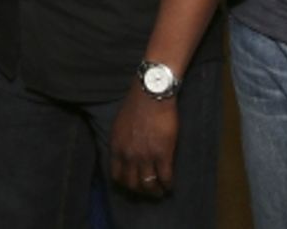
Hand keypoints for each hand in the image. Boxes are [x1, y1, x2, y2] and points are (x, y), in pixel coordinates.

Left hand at [109, 81, 177, 196]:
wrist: (151, 94)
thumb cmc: (136, 105)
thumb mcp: (119, 125)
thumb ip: (121, 142)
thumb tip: (124, 153)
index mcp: (117, 148)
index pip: (117, 175)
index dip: (125, 183)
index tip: (131, 185)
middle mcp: (129, 155)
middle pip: (132, 183)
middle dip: (140, 191)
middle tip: (148, 191)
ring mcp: (146, 156)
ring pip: (149, 184)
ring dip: (155, 191)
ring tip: (160, 191)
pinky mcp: (163, 154)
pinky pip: (165, 177)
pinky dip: (168, 184)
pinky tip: (170, 185)